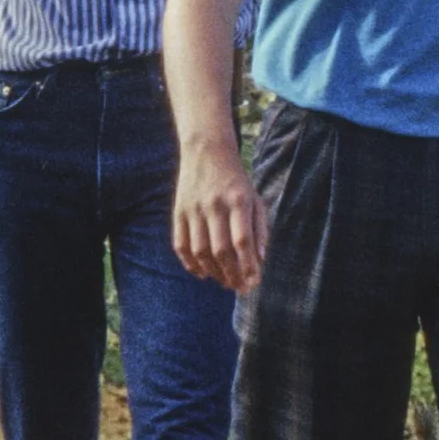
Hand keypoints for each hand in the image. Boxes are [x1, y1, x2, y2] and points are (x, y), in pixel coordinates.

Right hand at [175, 145, 267, 293]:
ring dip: (212, 272)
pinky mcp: (178, 212)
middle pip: (221, 250)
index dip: (248, 266)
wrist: (206, 151)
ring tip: (224, 282)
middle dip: (231, 274)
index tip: (253, 283)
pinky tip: (202, 273)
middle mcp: (215, 205)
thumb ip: (260, 230)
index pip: (243, 241)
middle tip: (238, 288)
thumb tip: (260, 261)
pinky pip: (181, 245)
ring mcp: (194, 209)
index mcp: (239, 201)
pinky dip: (190, 264)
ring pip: (200, 251)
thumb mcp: (255, 200)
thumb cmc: (236, 182)